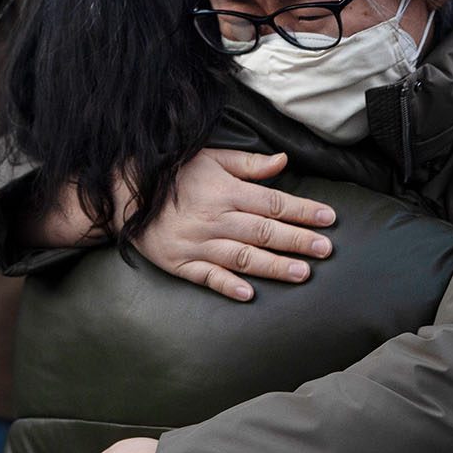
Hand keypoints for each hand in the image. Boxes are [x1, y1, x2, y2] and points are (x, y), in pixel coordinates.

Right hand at [131, 149, 335, 300]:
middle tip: (326, 250)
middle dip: (298, 241)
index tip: (328, 218)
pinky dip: (228, 286)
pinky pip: (207, 277)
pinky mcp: (180, 263)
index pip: (273, 203)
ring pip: (242, 257)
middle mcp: (214, 219)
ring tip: (302, 274)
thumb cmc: (172, 172)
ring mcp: (197, 243)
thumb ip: (248, 163)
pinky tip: (249, 295)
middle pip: (264, 232)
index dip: (303, 211)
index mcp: (225, 191)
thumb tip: (283, 161)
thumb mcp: (210, 157)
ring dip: (274, 266)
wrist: (124, 193)